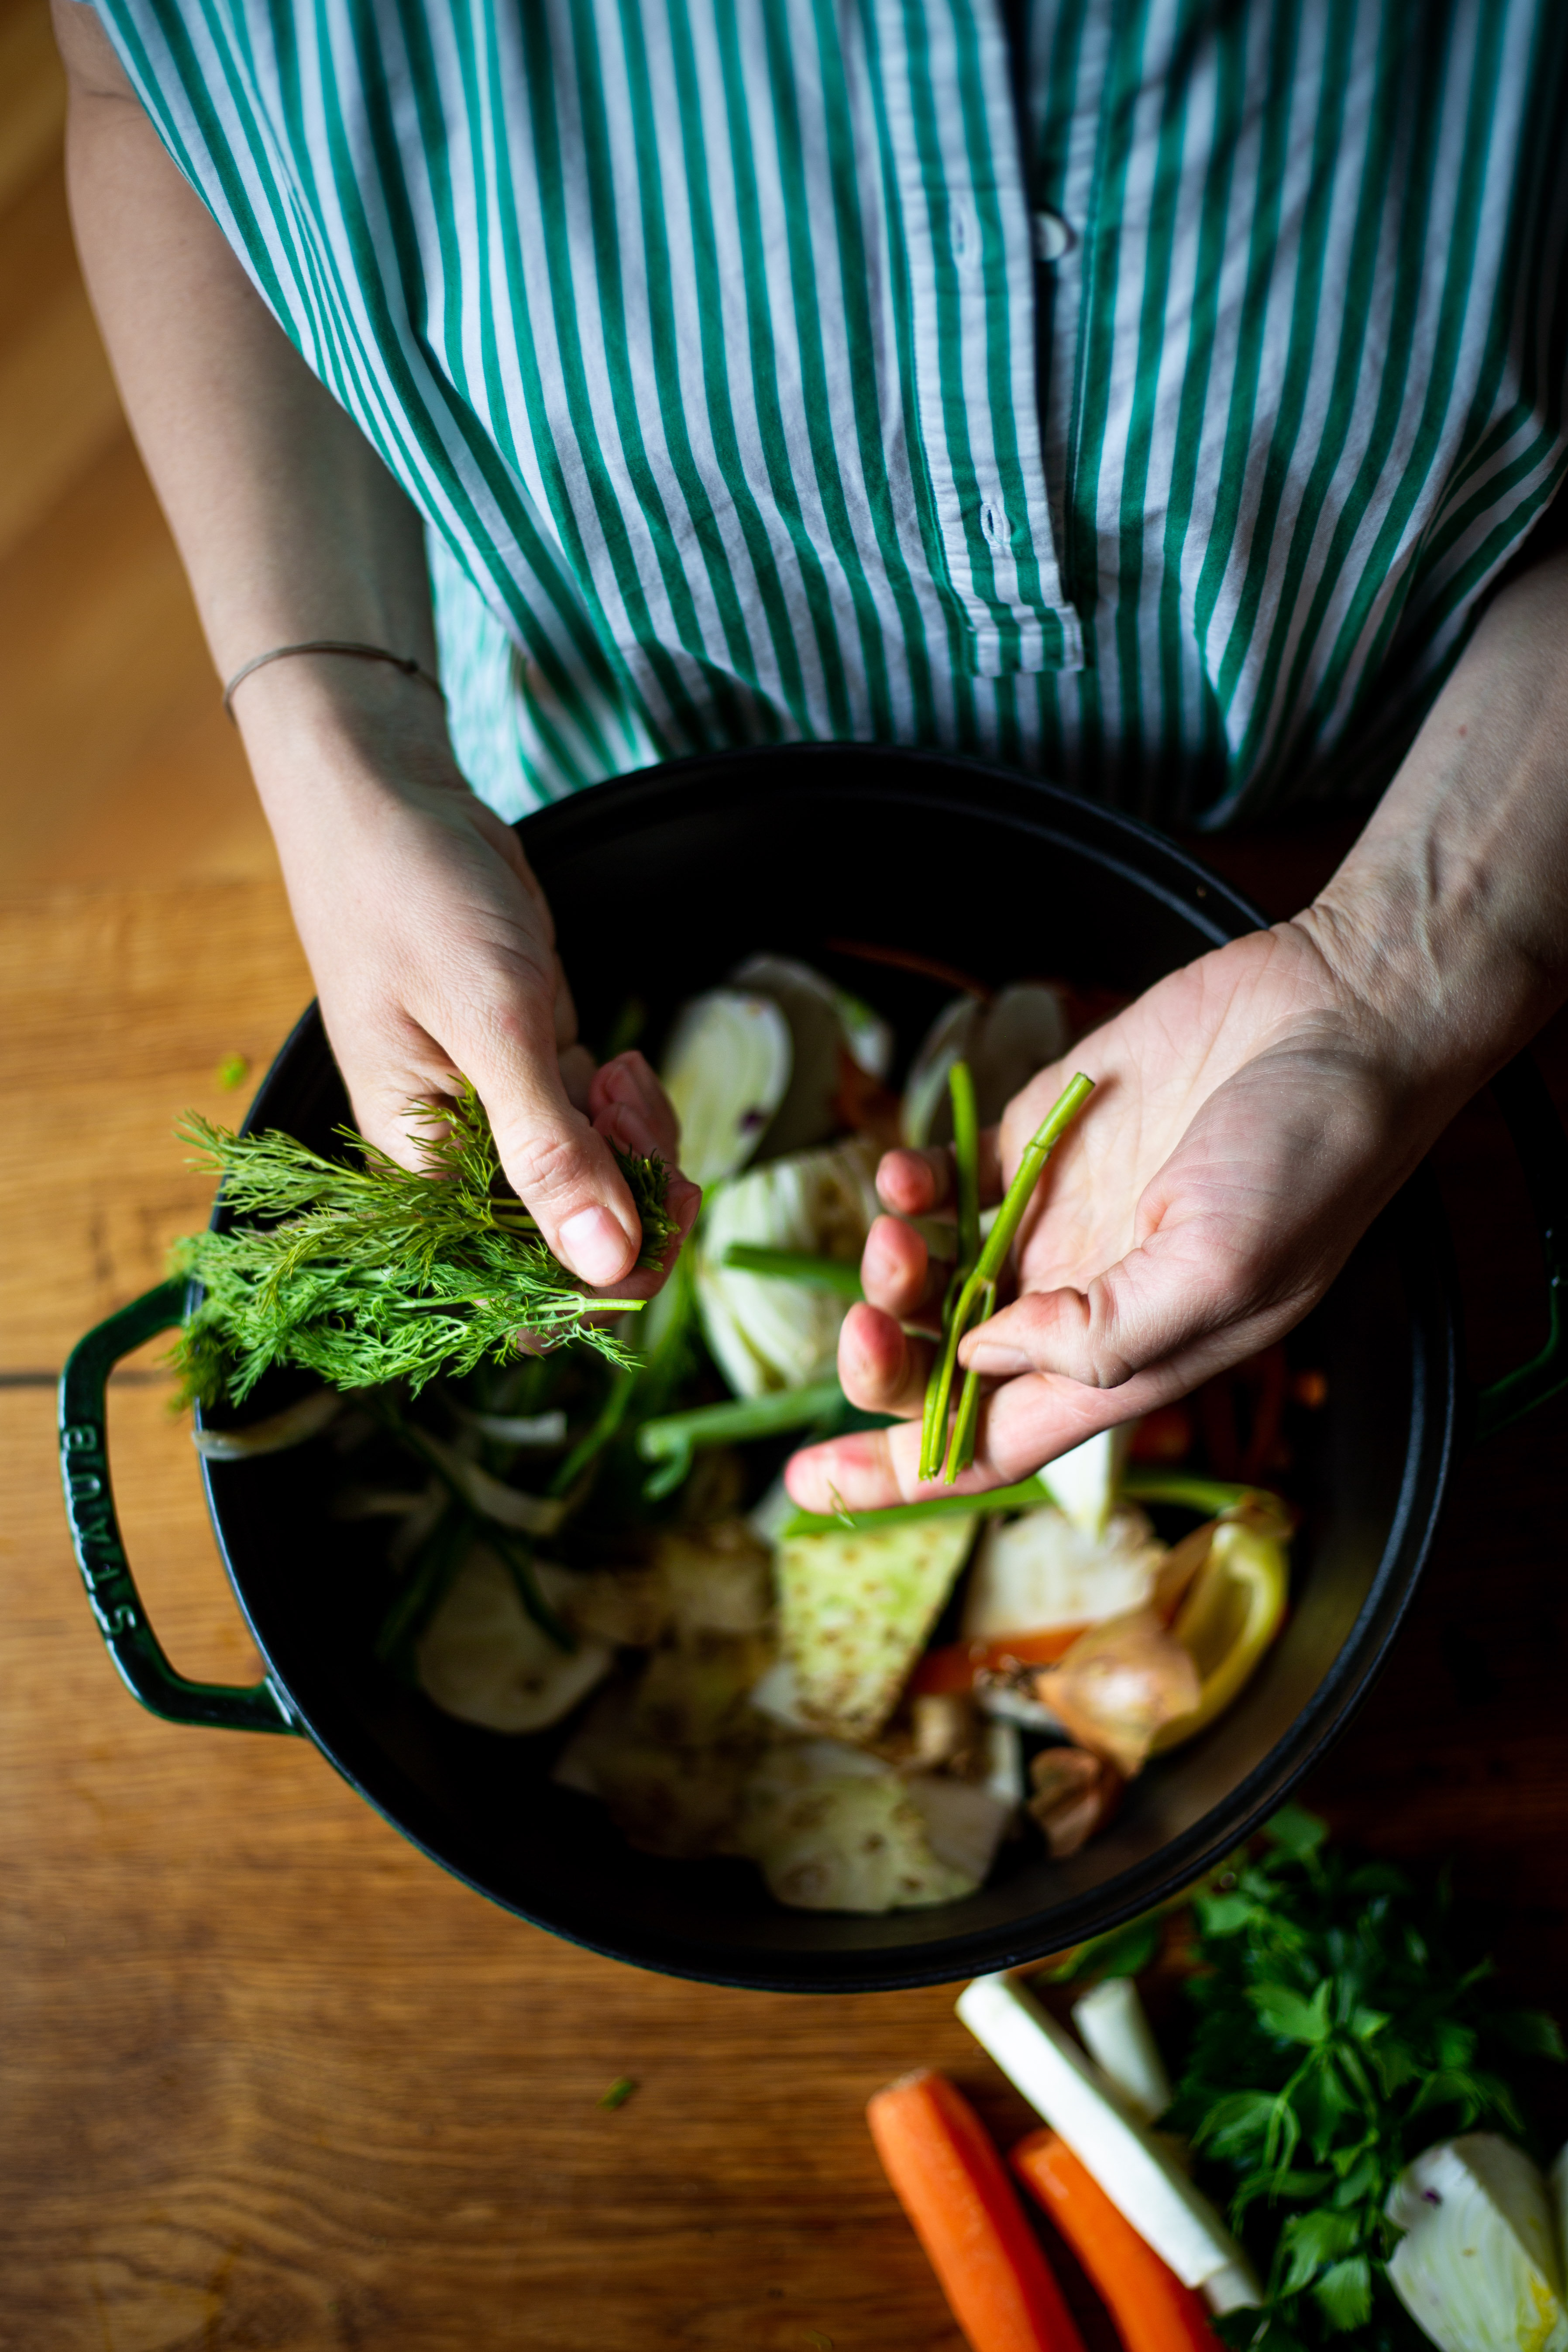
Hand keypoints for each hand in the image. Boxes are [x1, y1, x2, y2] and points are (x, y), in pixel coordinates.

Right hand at [241, 664, 697, 1291]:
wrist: (393, 805)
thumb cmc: (410, 901)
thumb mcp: (490, 1023)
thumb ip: (547, 1148)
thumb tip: (605, 1265)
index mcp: (423, 1173)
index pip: (519, 1288)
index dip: (600, 1281)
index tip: (655, 1226)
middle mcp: (462, 1160)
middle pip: (573, 1242)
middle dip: (633, 1199)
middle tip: (634, 1118)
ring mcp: (503, 1115)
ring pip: (603, 1181)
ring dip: (638, 1145)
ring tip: (618, 1073)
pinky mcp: (534, 1069)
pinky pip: (602, 1128)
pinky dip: (629, 1108)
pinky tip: (615, 1059)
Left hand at [785, 918, 1452, 1511]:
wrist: (1340, 1017)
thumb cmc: (1310, 1154)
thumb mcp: (1222, 1268)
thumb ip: (1101, 1333)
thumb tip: (983, 1353)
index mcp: (1125, 1360)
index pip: (992, 1447)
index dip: (902, 1473)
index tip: (810, 1489)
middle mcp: (1078, 1300)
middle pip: (941, 1367)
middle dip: (882, 1364)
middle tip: (862, 1324)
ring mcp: (1056, 1219)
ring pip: (930, 1279)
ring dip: (890, 1268)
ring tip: (896, 1228)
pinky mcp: (1042, 1140)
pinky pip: (947, 1186)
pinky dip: (910, 1186)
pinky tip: (905, 1171)